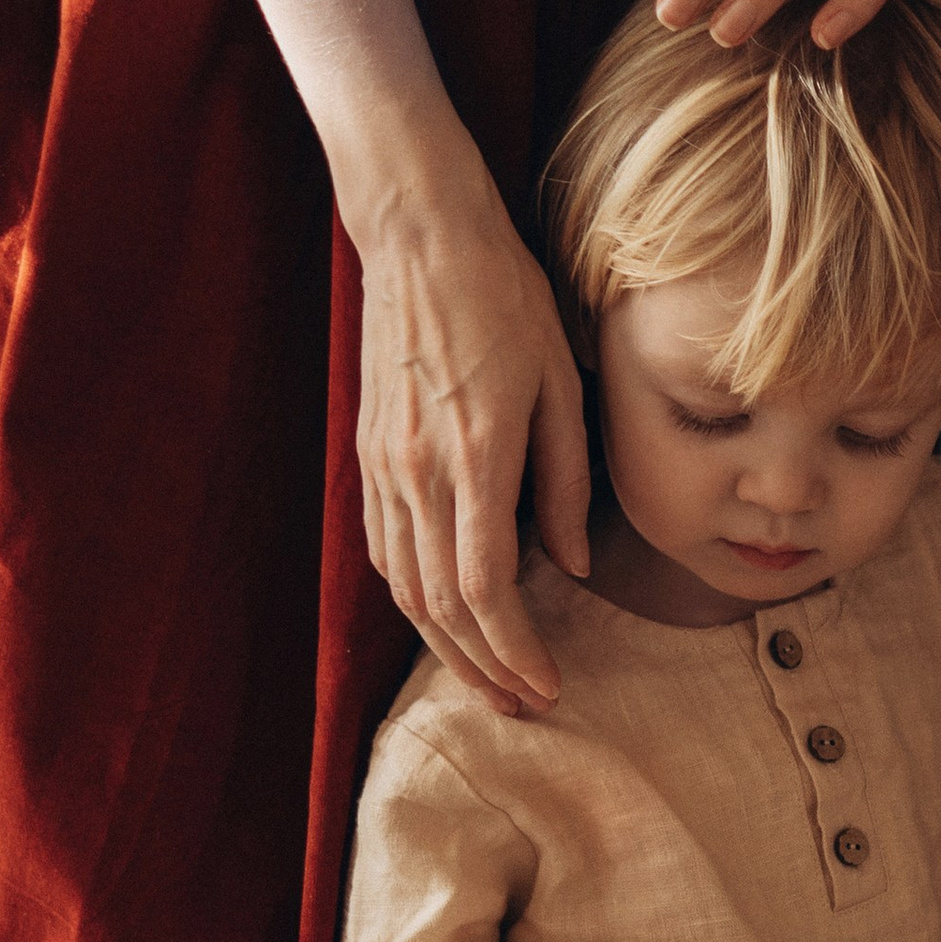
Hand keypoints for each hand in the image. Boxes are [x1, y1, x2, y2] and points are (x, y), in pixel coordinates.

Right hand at [348, 113, 591, 712]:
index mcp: (476, 455)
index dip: (516, 650)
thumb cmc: (504, 296)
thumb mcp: (561, 383)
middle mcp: (418, 472)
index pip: (486, 588)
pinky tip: (442, 619)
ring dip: (445, 646)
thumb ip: (566, 483)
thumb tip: (572, 566)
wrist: (420, 235)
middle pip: (441, 606)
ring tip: (488, 681)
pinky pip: (383, 549)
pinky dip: (412, 598)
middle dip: (483, 668)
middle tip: (524, 706)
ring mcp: (383, 466)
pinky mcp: (368, 456)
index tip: (548, 686)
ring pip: (405, 588)